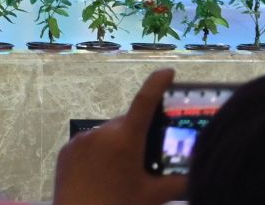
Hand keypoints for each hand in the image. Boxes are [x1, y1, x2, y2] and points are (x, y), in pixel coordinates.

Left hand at [52, 67, 184, 204]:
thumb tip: (197, 176)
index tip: (167, 72)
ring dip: (117, 146)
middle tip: (145, 160)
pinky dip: (98, 155)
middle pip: (126, 124)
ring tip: (121, 174)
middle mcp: (101, 133)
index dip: (157, 83)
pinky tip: (101, 176)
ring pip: (107, 136)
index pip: (145, 101)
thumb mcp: (153, 196)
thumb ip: (178, 183)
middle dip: (138, 136)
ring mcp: (81, 140)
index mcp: (126, 139)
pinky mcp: (67, 151)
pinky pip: (88, 146)